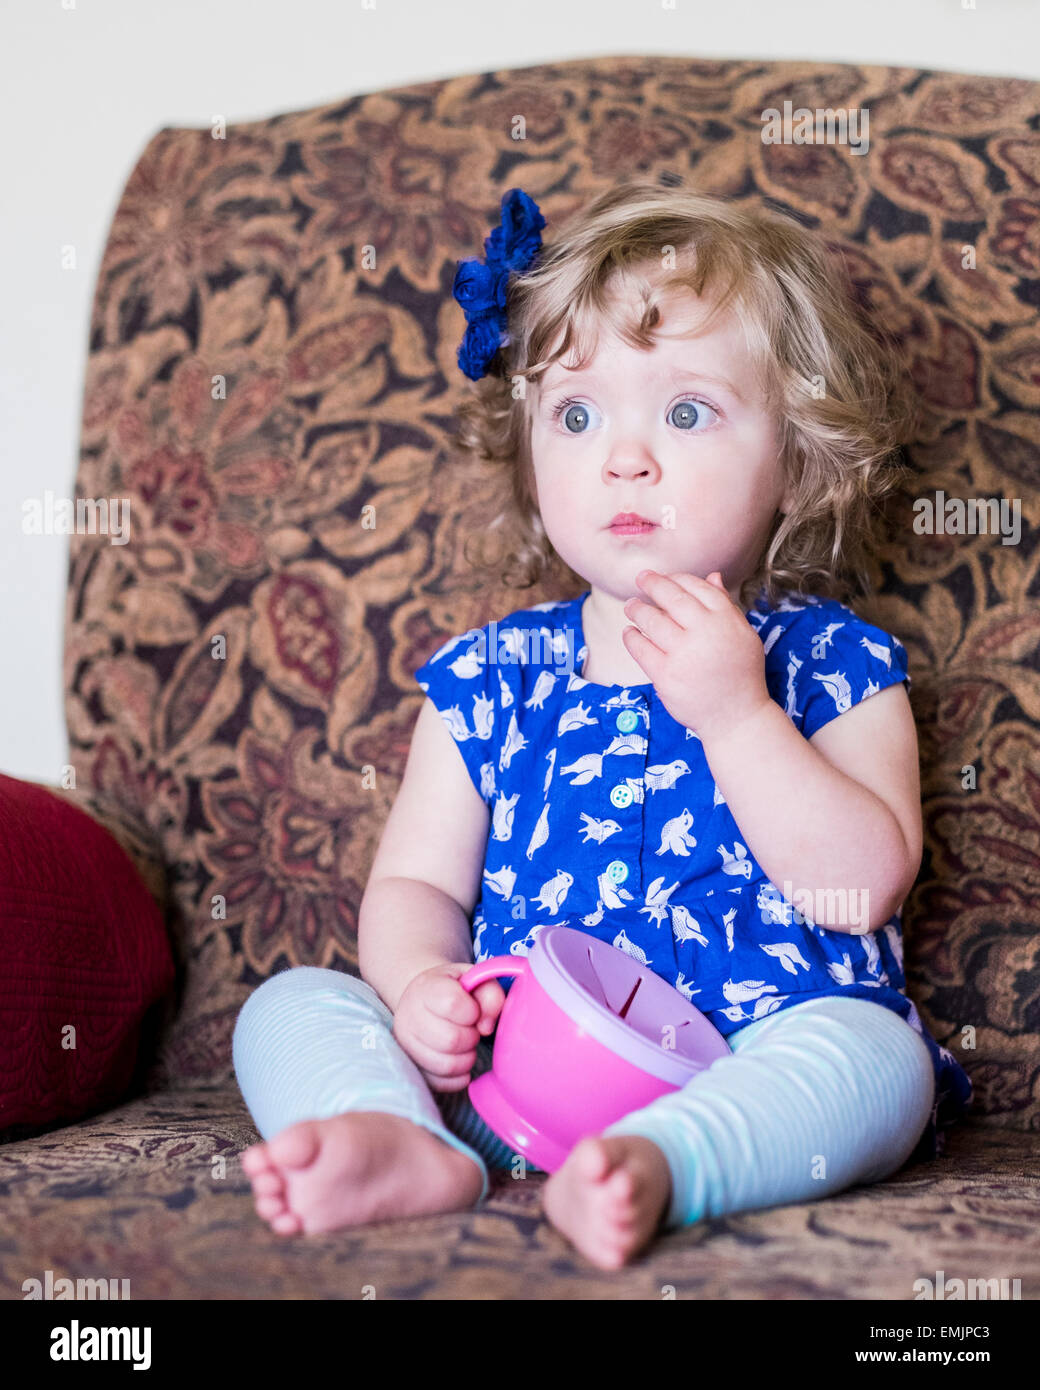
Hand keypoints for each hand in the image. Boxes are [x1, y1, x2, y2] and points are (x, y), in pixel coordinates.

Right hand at [393, 962, 506, 1093]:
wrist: (424, 1001)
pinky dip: (458, 1076)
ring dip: (466, 1058)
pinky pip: (440, 1083)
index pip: (452, 1003)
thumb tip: (485, 1027)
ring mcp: (405, 1045)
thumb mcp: (475, 980)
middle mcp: (408, 1016)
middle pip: (451, 1040)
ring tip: (465, 1045)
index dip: (472, 1011)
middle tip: (471, 1029)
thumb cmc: (455, 990)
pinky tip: (460, 1059)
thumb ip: (490, 995)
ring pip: (446, 1065)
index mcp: (425, 988)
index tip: (473, 1009)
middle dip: (471, 1037)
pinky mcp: (410, 1067)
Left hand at [622, 569, 770, 742]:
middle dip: (652, 583)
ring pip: (651, 620)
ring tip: (631, 606)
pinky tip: (629, 632)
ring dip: (637, 609)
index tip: (666, 578)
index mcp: (726, 620)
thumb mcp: (743, 636)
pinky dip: (631, 637)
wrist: (736, 717)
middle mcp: (705, 633)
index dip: (677, 579)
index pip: (696, 587)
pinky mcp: (666, 676)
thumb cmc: (740, 674)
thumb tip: (712, 575)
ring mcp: (684, 654)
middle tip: (641, 578)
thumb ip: (726, 606)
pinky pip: (640, 649)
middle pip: (672, 598)